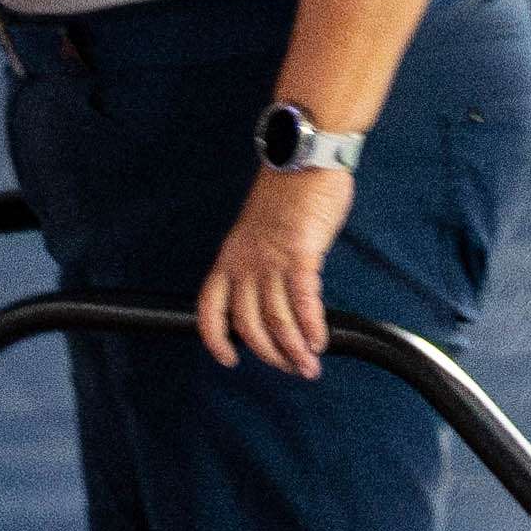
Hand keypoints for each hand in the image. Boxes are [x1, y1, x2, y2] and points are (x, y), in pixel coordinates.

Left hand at [201, 162, 353, 374]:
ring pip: (276, 320)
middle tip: (292, 369)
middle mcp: (244, 264)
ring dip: (295, 350)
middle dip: (270, 354)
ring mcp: (270, 261)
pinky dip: (312, 328)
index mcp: (228, 260)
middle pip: (247, 324)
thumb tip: (274, 295)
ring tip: (309, 366)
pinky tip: (321, 342)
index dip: (214, 338)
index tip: (228, 359)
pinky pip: (303, 303)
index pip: (209, 309)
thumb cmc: (286, 198)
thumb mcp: (258, 234)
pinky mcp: (300, 255)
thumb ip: (259, 265)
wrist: (301, 161)